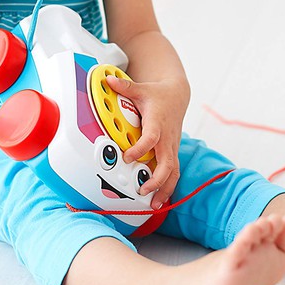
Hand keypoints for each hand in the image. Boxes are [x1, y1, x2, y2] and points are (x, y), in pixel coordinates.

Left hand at [106, 74, 187, 209]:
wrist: (177, 96)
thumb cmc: (158, 95)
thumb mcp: (141, 89)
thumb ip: (124, 86)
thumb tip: (107, 80)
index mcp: (158, 123)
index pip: (152, 139)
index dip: (141, 149)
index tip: (127, 157)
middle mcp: (167, 138)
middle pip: (167, 163)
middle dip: (157, 179)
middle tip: (143, 189)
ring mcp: (171, 147)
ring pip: (173, 172)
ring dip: (165, 189)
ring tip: (154, 205)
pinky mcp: (172, 152)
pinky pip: (173, 172)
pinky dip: (168, 187)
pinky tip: (159, 200)